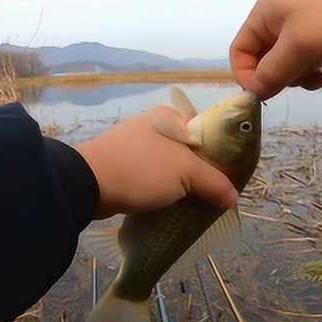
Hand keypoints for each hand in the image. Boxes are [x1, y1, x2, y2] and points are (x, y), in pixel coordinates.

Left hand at [75, 107, 237, 218]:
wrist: (87, 185)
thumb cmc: (141, 169)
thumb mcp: (185, 173)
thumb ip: (214, 183)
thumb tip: (233, 198)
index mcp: (169, 117)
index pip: (206, 133)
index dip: (221, 155)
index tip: (229, 179)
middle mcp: (153, 126)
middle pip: (189, 152)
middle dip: (201, 174)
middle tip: (214, 196)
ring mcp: (135, 146)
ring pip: (170, 167)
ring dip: (182, 185)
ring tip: (195, 204)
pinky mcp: (122, 166)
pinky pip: (153, 178)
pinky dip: (163, 190)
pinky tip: (171, 205)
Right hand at [230, 0, 321, 99]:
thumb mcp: (301, 48)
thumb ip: (271, 72)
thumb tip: (251, 94)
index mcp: (265, 13)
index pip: (239, 52)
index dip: (248, 76)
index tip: (268, 95)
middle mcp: (277, 18)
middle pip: (260, 59)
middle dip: (276, 77)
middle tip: (300, 83)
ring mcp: (300, 26)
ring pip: (282, 63)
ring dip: (295, 77)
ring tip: (316, 79)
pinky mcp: (319, 35)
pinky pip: (301, 59)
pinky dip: (308, 71)